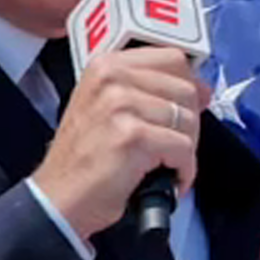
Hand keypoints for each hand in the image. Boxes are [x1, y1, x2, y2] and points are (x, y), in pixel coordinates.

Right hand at [31, 47, 208, 241]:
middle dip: (189, 124)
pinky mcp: (133, 137)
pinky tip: (167, 178)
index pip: (172, 58)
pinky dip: (183, 169)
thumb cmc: (84, 161)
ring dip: (186, 149)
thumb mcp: (107, 107)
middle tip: (174, 146)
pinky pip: (183, 148)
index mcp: (107, 66)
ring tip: (165, 164)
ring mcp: (121, 105)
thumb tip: (201, 89)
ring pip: (188, 120)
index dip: (190, 84)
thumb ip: (148, 90)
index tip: (195, 103)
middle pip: (185, 90)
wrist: (57, 201)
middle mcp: (112, 78)